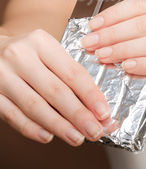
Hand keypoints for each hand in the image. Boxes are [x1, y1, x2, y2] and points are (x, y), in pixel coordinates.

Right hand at [0, 29, 110, 145]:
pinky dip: (32, 128)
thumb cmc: (27, 52)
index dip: (90, 94)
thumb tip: (93, 103)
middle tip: (94, 130)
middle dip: (78, 114)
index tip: (103, 112)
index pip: (71, 71)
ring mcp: (3, 75)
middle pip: (55, 90)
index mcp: (41, 42)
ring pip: (34, 106)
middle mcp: (21, 56)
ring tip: (76, 137)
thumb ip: (66, 70)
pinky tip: (48, 136)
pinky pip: (13, 115)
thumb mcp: (47, 50)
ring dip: (59, 125)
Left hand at [82, 0, 145, 89]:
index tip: (94, 23)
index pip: (142, 1)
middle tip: (89, 42)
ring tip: (102, 56)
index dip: (114, 13)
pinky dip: (145, 64)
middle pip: (142, 21)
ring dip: (121, 49)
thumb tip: (131, 25)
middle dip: (110, 33)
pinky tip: (128, 67)